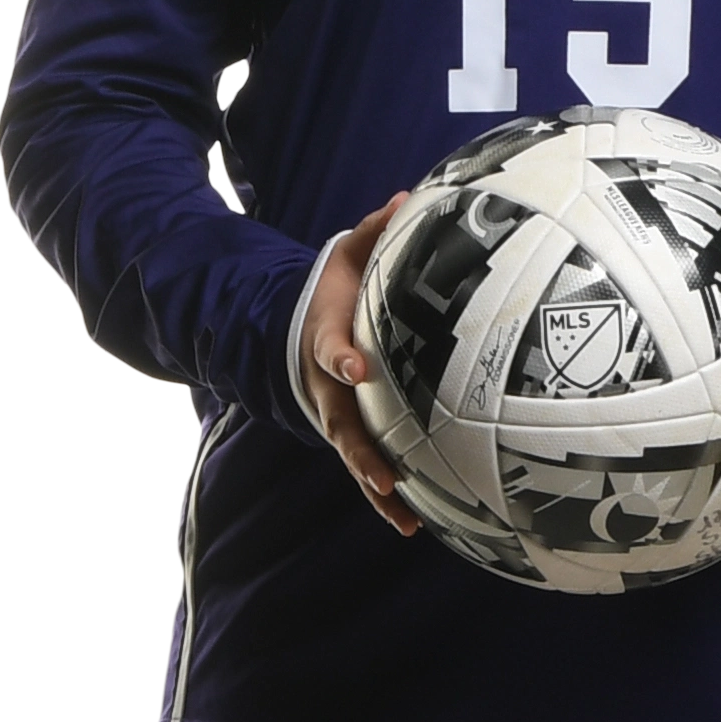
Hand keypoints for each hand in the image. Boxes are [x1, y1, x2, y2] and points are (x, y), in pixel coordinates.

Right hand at [301, 193, 420, 536]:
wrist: (306, 322)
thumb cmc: (341, 287)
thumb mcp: (349, 254)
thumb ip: (374, 231)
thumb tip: (408, 197)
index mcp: (325, 339)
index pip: (330, 350)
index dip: (340, 359)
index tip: (357, 367)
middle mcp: (328, 386)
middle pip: (340, 422)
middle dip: (359, 449)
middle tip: (382, 471)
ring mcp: (339, 415)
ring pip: (355, 456)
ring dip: (375, 486)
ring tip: (402, 515)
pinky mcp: (355, 433)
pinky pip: (368, 467)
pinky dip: (385, 497)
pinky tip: (414, 524)